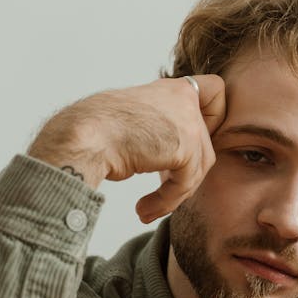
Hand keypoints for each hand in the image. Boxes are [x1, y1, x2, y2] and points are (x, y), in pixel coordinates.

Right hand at [28, 74, 225, 222]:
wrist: (83, 138)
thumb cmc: (97, 133)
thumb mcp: (136, 122)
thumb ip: (162, 129)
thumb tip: (178, 158)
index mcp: (171, 89)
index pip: (215, 91)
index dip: (212, 119)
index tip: (190, 141)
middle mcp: (182, 98)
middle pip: (205, 145)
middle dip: (185, 172)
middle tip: (159, 187)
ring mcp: (187, 120)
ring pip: (198, 168)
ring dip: (174, 193)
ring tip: (148, 207)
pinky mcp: (185, 146)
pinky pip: (185, 183)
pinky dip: (166, 201)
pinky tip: (143, 209)